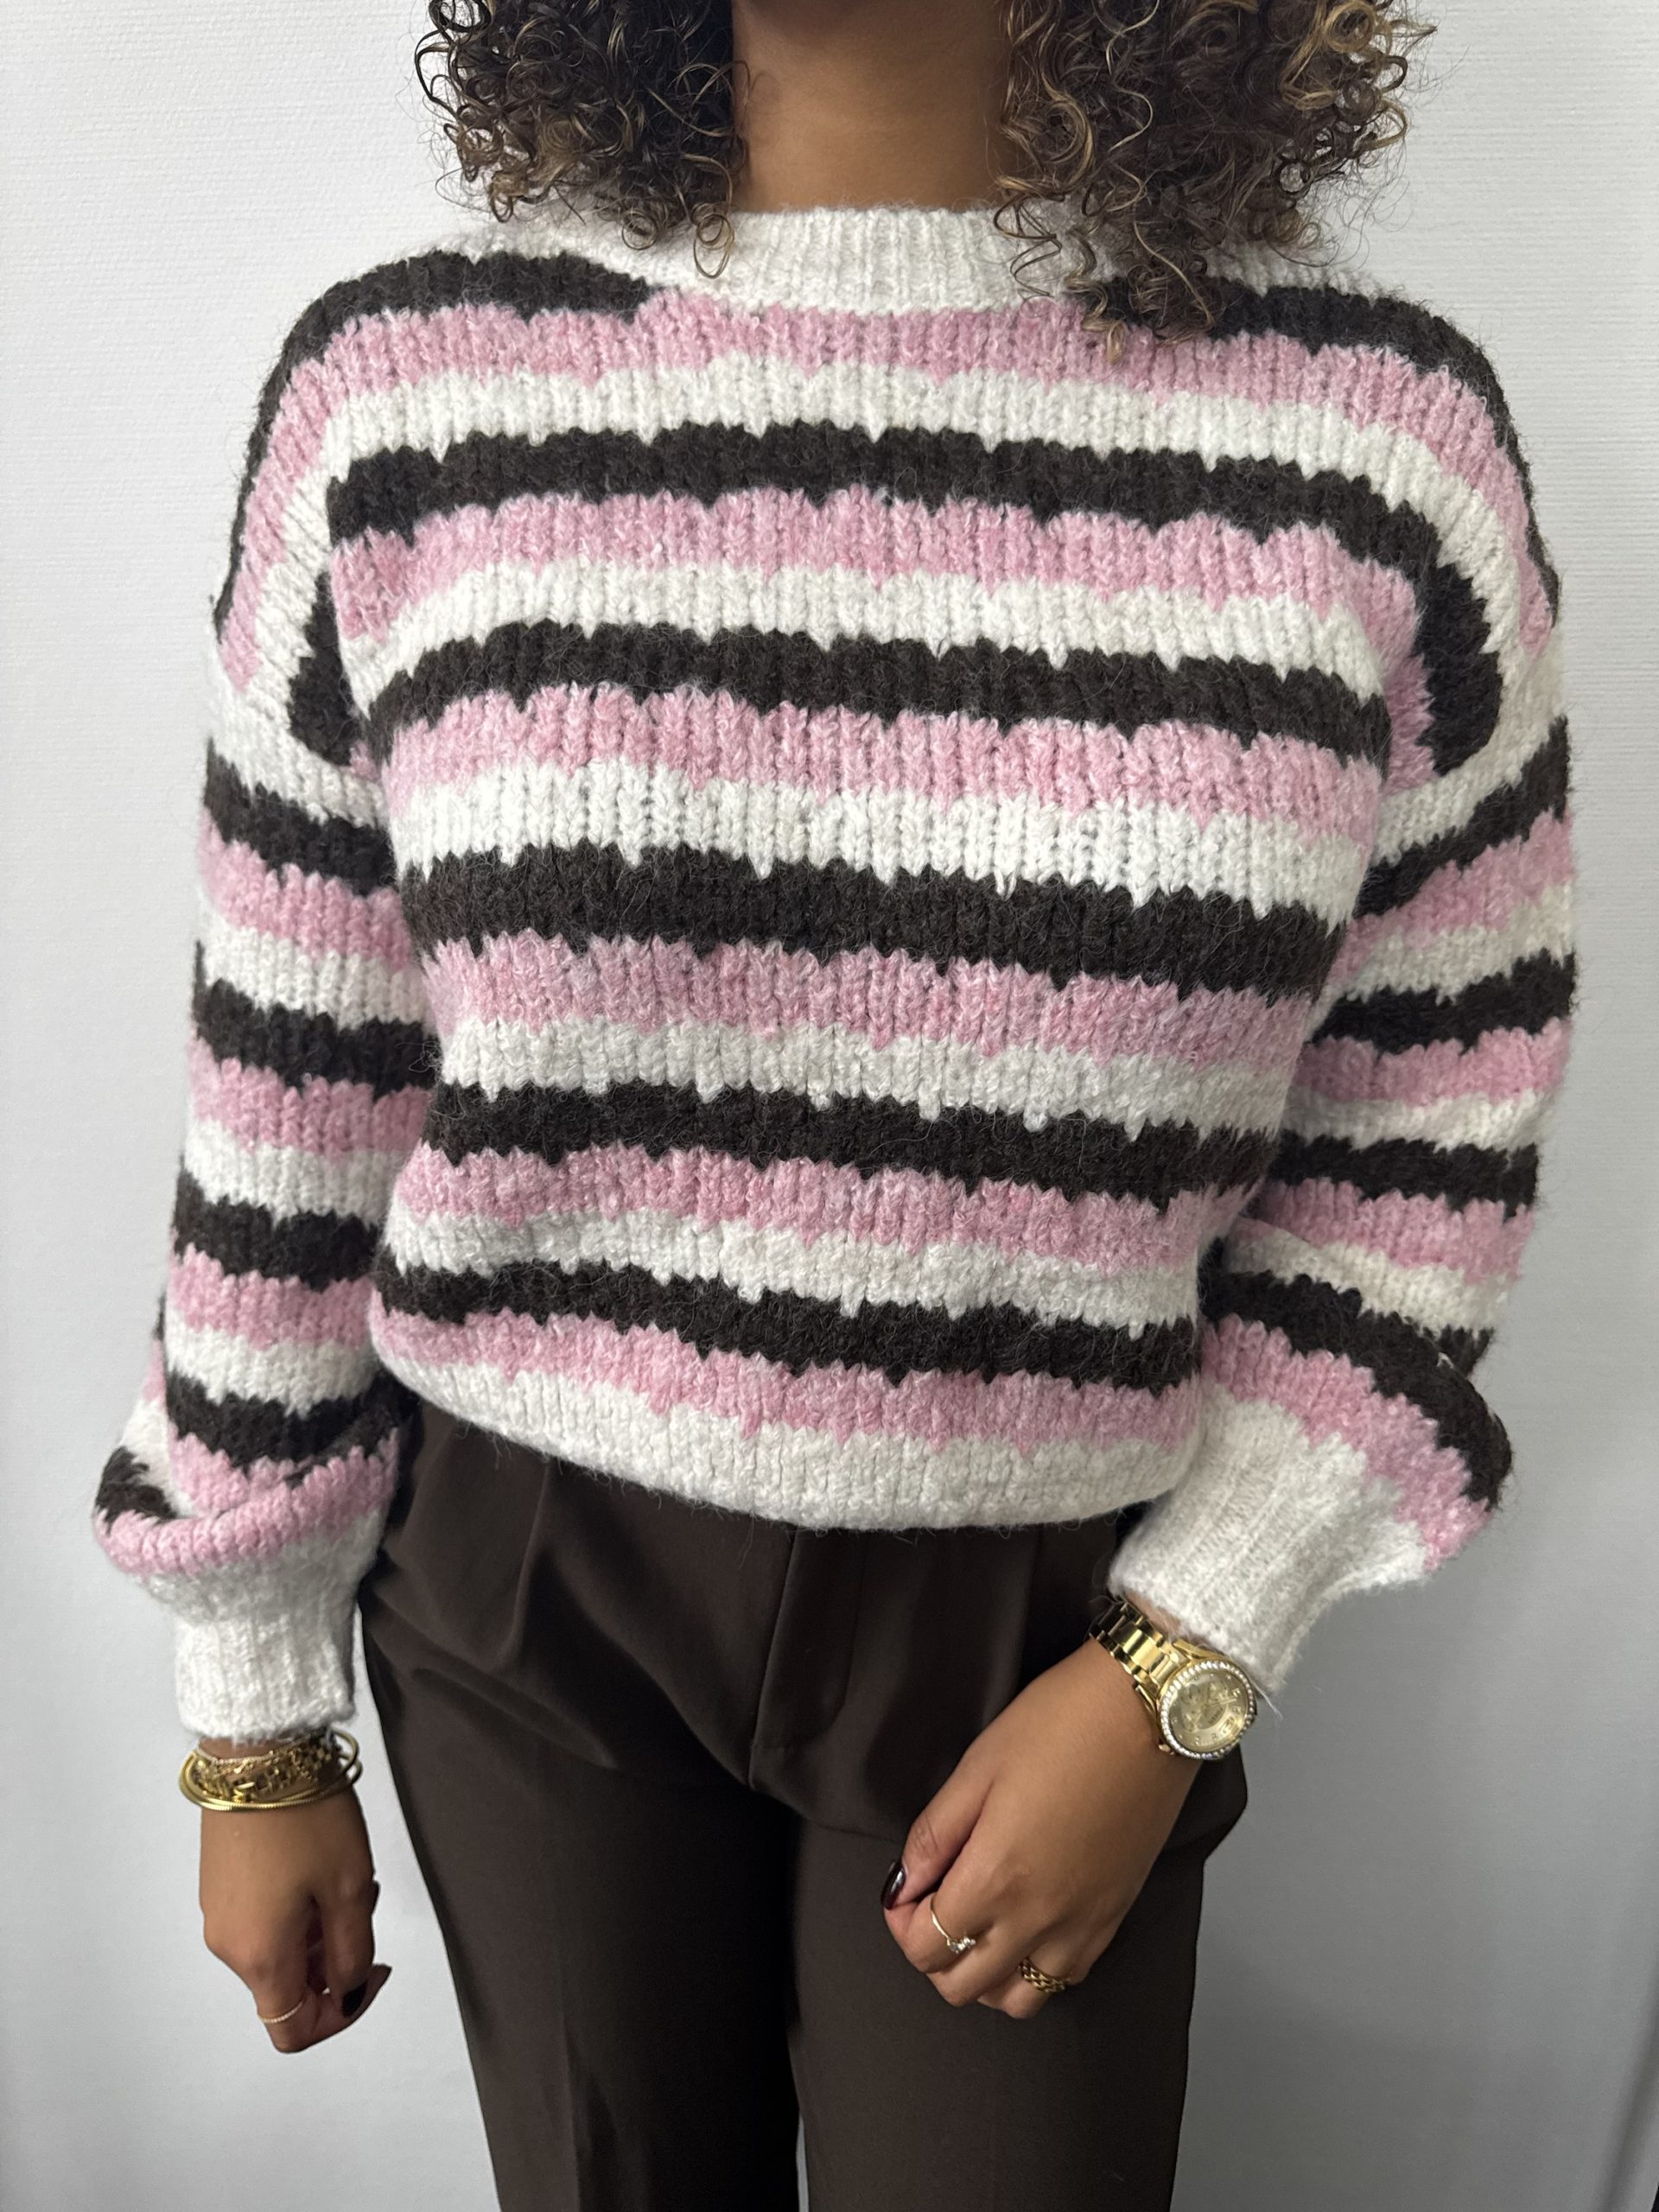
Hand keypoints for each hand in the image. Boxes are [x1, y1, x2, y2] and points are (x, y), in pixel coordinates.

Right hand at [196, 1737, 391, 2051]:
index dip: (340, 2016)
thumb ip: (352, 1953)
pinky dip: (296, 1909)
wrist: (257, 1752)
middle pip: (285, 1986)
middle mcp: (228, 1945)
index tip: (373, 1971)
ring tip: (347, 1873)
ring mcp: (218, 1912)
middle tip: (366, 1904)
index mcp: (259, 1957)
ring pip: (277, 1949)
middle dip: (333, 1959)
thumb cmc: (307, 1819)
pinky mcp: (218, 1883)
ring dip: (318, 1929)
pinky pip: (261, 1919)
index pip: (291, 2029)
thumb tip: (347, 1992)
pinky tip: (318, 1862)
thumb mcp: (350, 1888)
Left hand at [882, 1625, 1199, 2018]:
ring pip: (1015, 1999)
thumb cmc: (1059, 1725)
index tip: (903, 1891)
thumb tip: (903, 1885)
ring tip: (979, 1920)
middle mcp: (1038, 1919)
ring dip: (984, 1972)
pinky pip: (1063, 1979)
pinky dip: (1033, 1968)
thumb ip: (934, 1835)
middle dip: (932, 1953)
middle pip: (962, 1987)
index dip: (900, 1924)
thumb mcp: (978, 1766)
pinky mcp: (1113, 1921)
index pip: (925, 1947)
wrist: (1149, 1714)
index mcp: (996, 1878)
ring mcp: (1081, 1927)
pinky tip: (1026, 1923)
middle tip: (934, 1902)